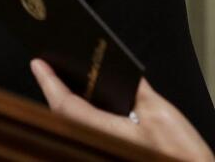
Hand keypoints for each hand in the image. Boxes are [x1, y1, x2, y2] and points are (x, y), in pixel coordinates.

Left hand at [32, 59, 212, 160]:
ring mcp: (98, 146)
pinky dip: (88, 118)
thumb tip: (124, 73)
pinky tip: (94, 104)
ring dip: (72, 104)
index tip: (37, 63)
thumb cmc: (178, 155)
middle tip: (49, 66)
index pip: (63, 103)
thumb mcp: (159, 115)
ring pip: (76, 124)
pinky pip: (90, 132)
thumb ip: (139, 91)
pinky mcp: (110, 151)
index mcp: (100, 131)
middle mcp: (95, 139)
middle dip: (58, 90)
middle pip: (66, 112)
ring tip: (67, 80)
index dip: (49, 81)